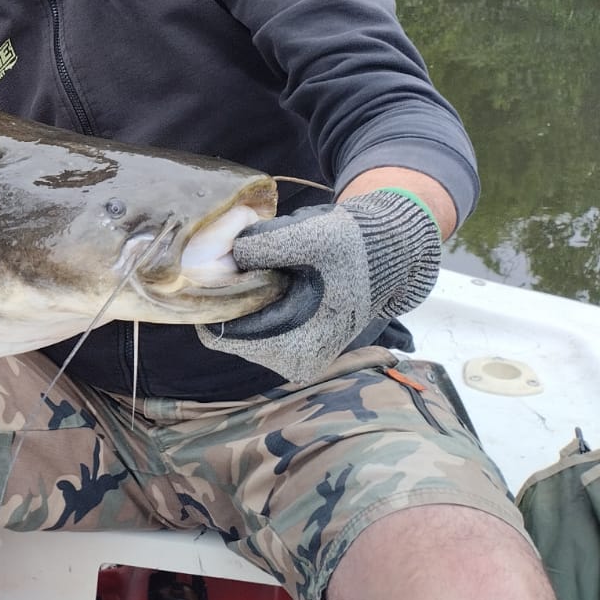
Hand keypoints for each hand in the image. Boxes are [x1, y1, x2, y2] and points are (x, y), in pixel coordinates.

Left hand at [197, 189, 441, 381]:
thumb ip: (263, 244)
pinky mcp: (294, 346)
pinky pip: (254, 323)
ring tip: (266, 265)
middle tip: (242, 256)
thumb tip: (223, 254)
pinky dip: (254, 299)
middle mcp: (292, 363)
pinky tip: (272, 276)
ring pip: (239, 325)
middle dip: (227, 293)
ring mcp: (293, 357)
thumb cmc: (351, 248)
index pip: (221, 331)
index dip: (213, 295)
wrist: (386, 256)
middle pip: (228, 329)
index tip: (220, 264)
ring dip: (241, 294)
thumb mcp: (309, 236)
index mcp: (295, 348)